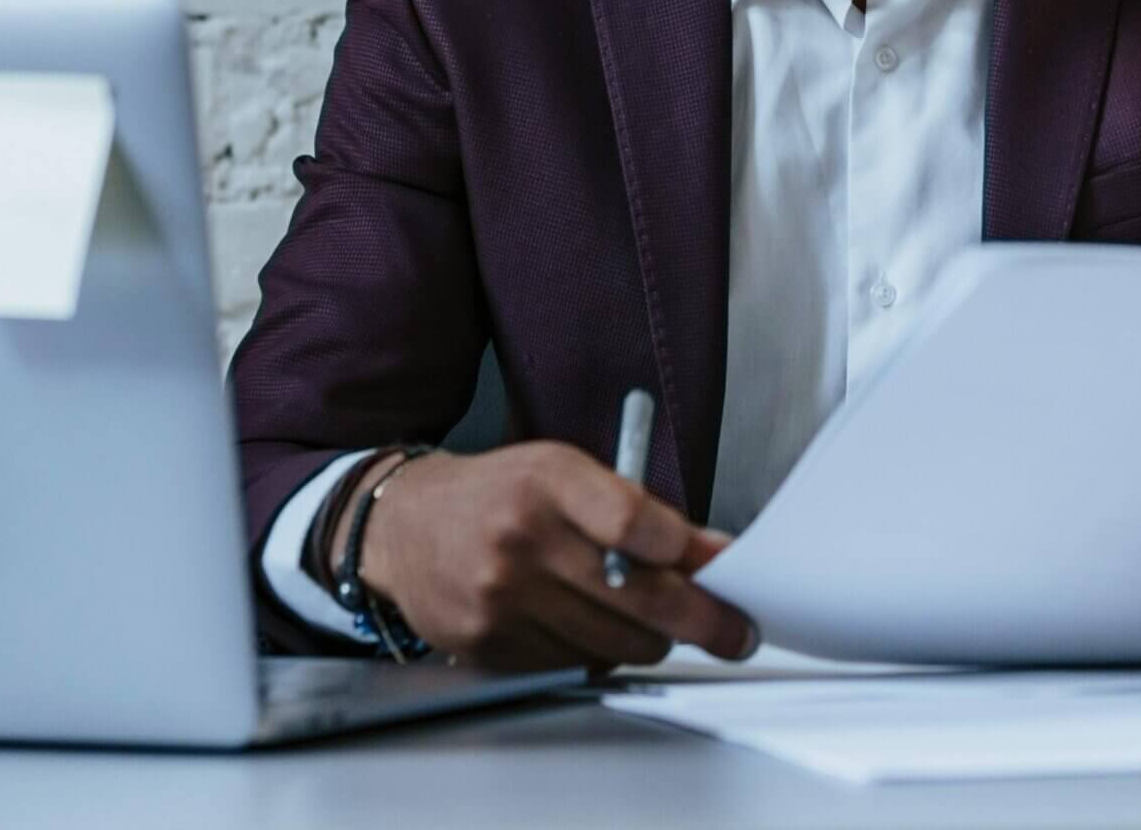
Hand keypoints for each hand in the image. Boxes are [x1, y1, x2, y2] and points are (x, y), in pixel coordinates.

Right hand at [329, 442, 758, 670]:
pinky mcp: (490, 645)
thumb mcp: (564, 474)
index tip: (726, 570)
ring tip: (640, 617)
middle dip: (703, 619)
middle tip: (736, 631)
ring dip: (646, 638)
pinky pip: (577, 666)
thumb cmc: (500, 497)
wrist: (404, 529)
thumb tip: (716, 556)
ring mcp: (500, 598)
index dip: (687, 552)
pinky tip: (583, 625)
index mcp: (544, 481)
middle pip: (637, 596)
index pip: (631, 521)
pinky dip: (597, 653)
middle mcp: (518, 539)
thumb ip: (639, 511)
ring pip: (616, 644)